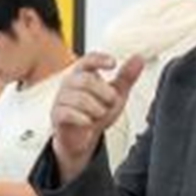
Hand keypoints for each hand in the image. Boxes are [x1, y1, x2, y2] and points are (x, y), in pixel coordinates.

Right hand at [51, 53, 143, 181]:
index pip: (88, 60)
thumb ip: (126, 77)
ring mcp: (61, 99)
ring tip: (100, 114)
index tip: (113, 64)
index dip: (99, 60)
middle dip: (104, 92)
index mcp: (83, 74)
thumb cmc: (96, 112)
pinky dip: (83, 118)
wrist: (83, 137)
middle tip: (111, 101)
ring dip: (96, 108)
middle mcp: (70, 84)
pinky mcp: (57, 115)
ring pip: (78, 98)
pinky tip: (89, 121)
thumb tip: (139, 58)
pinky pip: (67, 113)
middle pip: (85, 80)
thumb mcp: (116, 94)